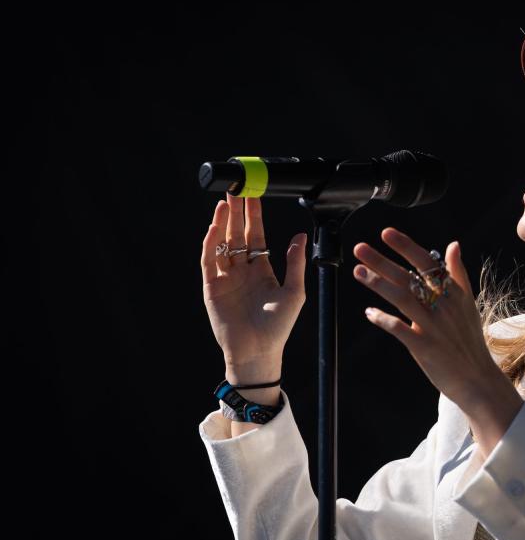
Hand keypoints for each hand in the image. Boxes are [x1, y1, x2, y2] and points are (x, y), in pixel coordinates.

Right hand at [200, 192, 307, 381]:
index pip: (256, 236)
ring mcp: (225, 278)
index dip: (254, 216)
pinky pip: (209, 260)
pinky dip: (211, 243)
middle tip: (236, 188)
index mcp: (261, 270)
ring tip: (225, 201)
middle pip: (237, 234)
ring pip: (222, 243)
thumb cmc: (278, 327)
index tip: (254, 195)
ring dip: (222, 223)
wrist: (258, 352)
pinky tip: (215, 226)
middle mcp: (242, 270)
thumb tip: (300, 235)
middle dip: (236, 212)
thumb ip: (295, 263)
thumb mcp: (294, 292)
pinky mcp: (211, 287)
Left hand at [352, 227, 506, 406]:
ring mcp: (433, 326)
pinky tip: (369, 312)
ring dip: (378, 284)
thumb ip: (457, 273)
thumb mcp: (468, 303)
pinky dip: (383, 319)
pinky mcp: (424, 347)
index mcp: (453, 293)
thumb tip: (453, 245)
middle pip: (409, 277)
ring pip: (402, 299)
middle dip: (382, 261)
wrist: (477, 378)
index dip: (406, 246)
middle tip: (360, 248)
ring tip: (358, 272)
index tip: (386, 233)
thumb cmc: (469, 340)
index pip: (428, 262)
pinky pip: (400, 329)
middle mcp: (443, 306)